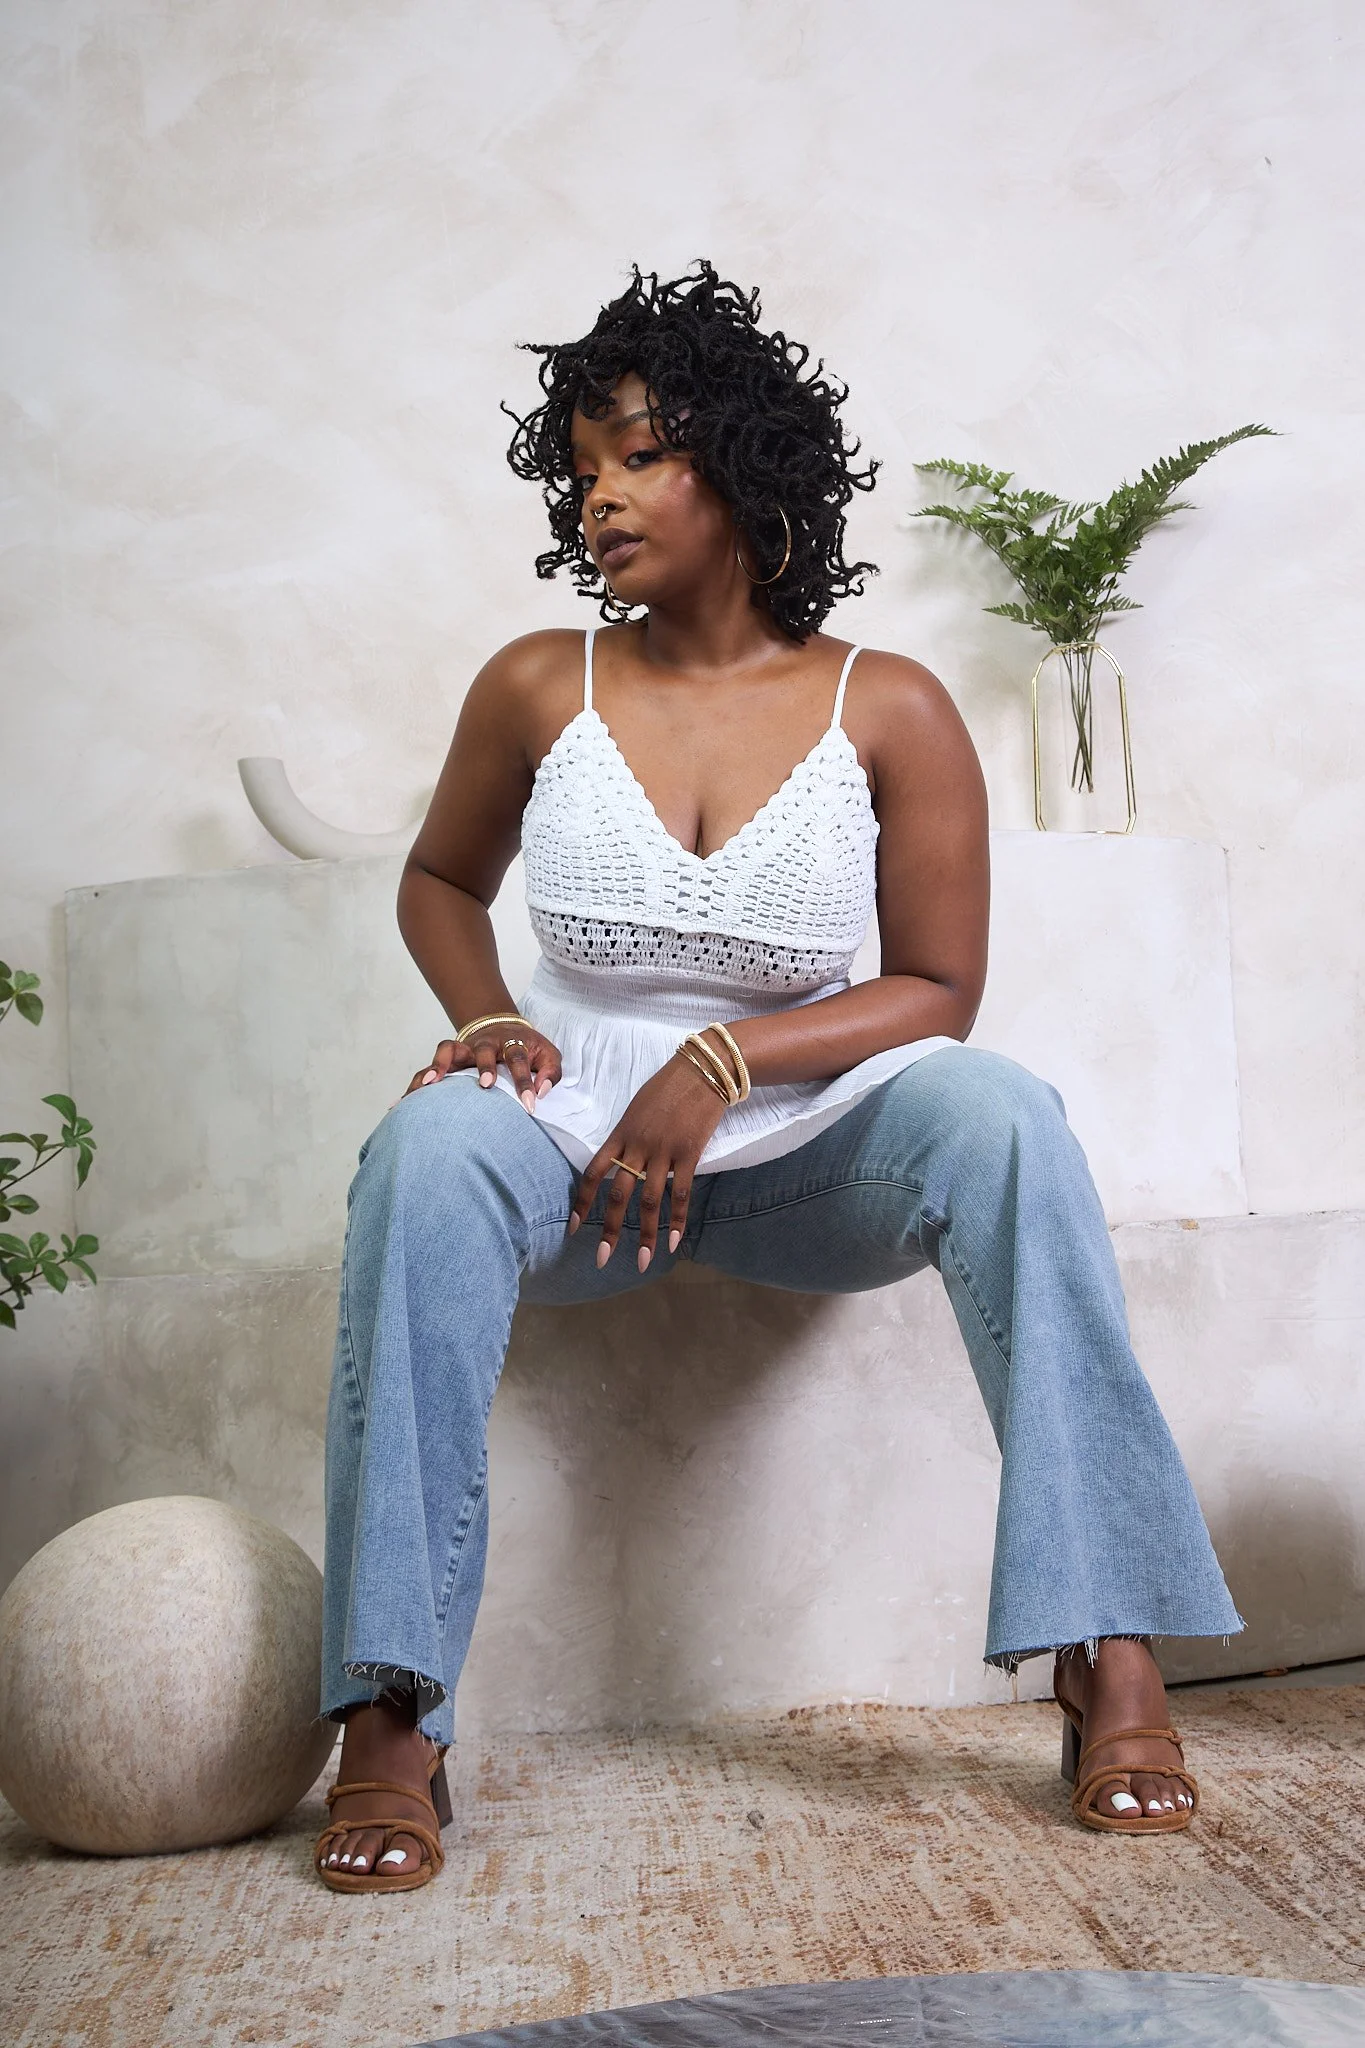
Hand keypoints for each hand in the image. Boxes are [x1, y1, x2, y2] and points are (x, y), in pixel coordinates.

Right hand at [404, 1025, 561, 1111]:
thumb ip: (550, 1073)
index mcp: (512, 1043)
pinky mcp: (447, 1059)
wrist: (502, 1026)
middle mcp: (485, 1044)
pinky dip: (415, 1084)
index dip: (526, 1081)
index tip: (530, 1104)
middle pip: (483, 1050)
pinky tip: (401, 1104)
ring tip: (429, 1084)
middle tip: (486, 1085)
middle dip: (484, 1066)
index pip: (520, 1060)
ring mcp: (464, 1049)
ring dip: (439, 1066)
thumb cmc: (528, 1048)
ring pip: (447, 1051)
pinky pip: (427, 1069)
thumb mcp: (548, 1055)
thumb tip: (543, 1092)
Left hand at [570, 1052, 729, 1271]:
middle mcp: (637, 1146)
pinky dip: (677, 1220)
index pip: (594, 1172)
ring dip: (645, 1234)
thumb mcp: (637, 1109)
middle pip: (618, 1194)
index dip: (582, 1202)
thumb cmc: (668, 1086)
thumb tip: (622, 1161)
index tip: (573, 1227)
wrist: (702, 1070)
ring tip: (642, 1261)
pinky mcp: (689, 1154)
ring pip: (649, 1201)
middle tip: (602, 1259)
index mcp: (620, 1134)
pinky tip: (673, 1241)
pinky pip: (680, 1194)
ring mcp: (663, 1151)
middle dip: (608, 1229)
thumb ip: (628, 1137)